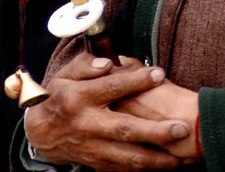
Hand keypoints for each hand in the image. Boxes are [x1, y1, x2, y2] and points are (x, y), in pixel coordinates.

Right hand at [21, 53, 190, 170]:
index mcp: (80, 97)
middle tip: (181, 128)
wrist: (42, 131)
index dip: (136, 80)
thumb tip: (107, 63)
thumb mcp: (66, 73)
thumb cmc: (60, 95)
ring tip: (181, 157)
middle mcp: (88, 124)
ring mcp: (93, 147)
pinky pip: (124, 169)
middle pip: (125, 129)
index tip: (159, 73)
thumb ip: (86, 64)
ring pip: (128, 156)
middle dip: (156, 131)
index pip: (111, 87)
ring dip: (156, 159)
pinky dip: (145, 169)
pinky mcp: (97, 163)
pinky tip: (165, 165)